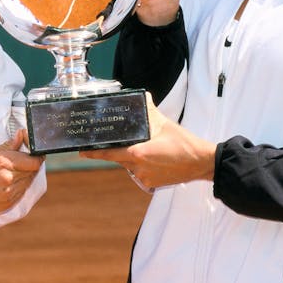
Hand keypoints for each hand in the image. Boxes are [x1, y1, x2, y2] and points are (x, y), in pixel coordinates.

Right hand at [0, 130, 44, 218]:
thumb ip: (7, 146)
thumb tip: (21, 135)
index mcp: (3, 162)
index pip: (34, 161)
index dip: (37, 157)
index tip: (35, 154)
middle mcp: (9, 177)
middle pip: (32, 171)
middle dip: (30, 165)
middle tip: (22, 162)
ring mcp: (9, 192)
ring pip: (28, 183)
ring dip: (24, 177)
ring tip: (11, 173)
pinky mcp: (8, 204)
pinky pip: (21, 193)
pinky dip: (19, 187)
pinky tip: (7, 184)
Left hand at [80, 96, 215, 189]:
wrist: (202, 163)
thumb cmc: (184, 143)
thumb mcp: (165, 124)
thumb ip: (150, 112)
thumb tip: (143, 98)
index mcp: (138, 154)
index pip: (109, 154)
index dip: (94, 152)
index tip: (81, 151)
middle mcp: (138, 168)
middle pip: (120, 158)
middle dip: (120, 150)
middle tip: (125, 140)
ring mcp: (144, 178)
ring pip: (130, 166)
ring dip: (133, 157)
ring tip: (150, 148)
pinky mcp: (151, 184)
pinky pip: (140, 173)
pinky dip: (142, 165)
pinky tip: (155, 158)